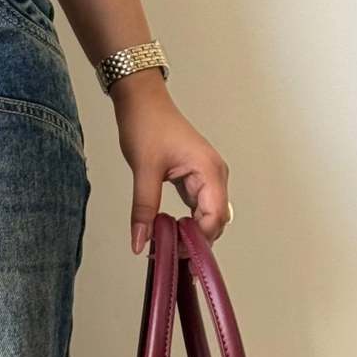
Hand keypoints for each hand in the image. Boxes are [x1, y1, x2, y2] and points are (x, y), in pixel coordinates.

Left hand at [112, 71, 229, 253]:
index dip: (198, 241)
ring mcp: (206, 177)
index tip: (176, 253)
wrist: (143, 102)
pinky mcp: (195, 179)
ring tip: (168, 246)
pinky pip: (198, 208)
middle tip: (169, 254)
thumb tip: (141, 242)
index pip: (214, 218)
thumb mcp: (144, 170)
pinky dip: (187, 222)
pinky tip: (170, 232)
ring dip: (191, 233)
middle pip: (215, 221)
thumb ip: (143, 209)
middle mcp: (214, 174)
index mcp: (209, 170)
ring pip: (207, 217)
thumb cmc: (148, 124)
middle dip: (196, 241)